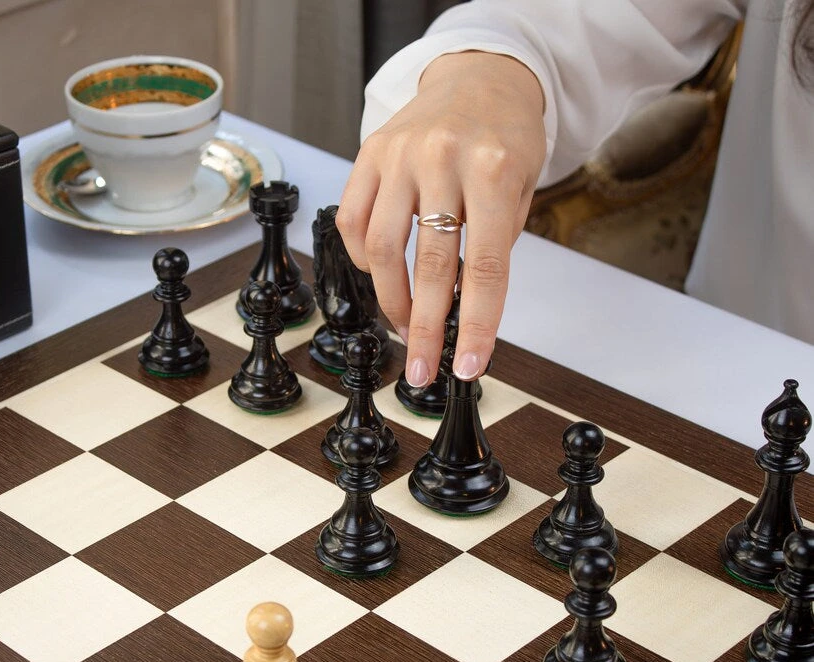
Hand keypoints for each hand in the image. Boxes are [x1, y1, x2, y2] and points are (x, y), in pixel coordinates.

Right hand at [337, 51, 545, 384]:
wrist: (479, 77)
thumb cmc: (506, 136)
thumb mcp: (523, 186)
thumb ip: (495, 242)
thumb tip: (462, 309)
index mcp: (496, 169)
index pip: (486, 266)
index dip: (476, 324)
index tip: (467, 365)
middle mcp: (444, 158)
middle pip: (430, 265)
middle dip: (425, 328)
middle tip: (423, 369)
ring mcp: (401, 154)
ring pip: (383, 247)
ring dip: (391, 299)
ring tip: (403, 325)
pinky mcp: (370, 153)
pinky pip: (353, 220)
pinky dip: (364, 258)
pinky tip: (380, 274)